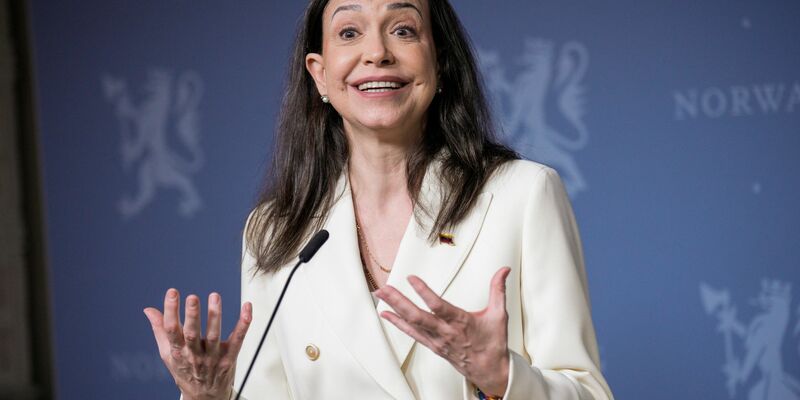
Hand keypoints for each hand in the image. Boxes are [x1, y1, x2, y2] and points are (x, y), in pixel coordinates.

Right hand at [144, 289, 251, 399]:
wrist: (204, 397)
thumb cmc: (185, 371)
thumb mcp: (168, 353)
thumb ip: (160, 329)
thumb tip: (148, 309)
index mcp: (178, 352)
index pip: (171, 330)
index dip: (171, 311)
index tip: (172, 293)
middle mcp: (194, 355)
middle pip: (192, 334)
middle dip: (192, 316)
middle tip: (192, 298)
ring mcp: (213, 357)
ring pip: (214, 336)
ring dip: (215, 316)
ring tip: (214, 297)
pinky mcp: (229, 358)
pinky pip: (238, 339)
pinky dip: (244, 323)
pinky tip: (246, 308)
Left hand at [376, 267, 510, 396]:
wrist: (489, 371)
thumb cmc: (493, 343)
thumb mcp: (499, 315)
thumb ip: (498, 290)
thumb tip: (504, 270)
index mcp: (461, 322)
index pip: (438, 306)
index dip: (423, 292)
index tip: (411, 278)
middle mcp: (445, 332)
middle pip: (417, 316)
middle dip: (398, 301)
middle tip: (383, 288)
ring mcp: (437, 341)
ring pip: (411, 324)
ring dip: (394, 308)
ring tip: (380, 294)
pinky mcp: (433, 346)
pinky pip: (412, 333)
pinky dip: (398, 323)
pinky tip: (386, 314)